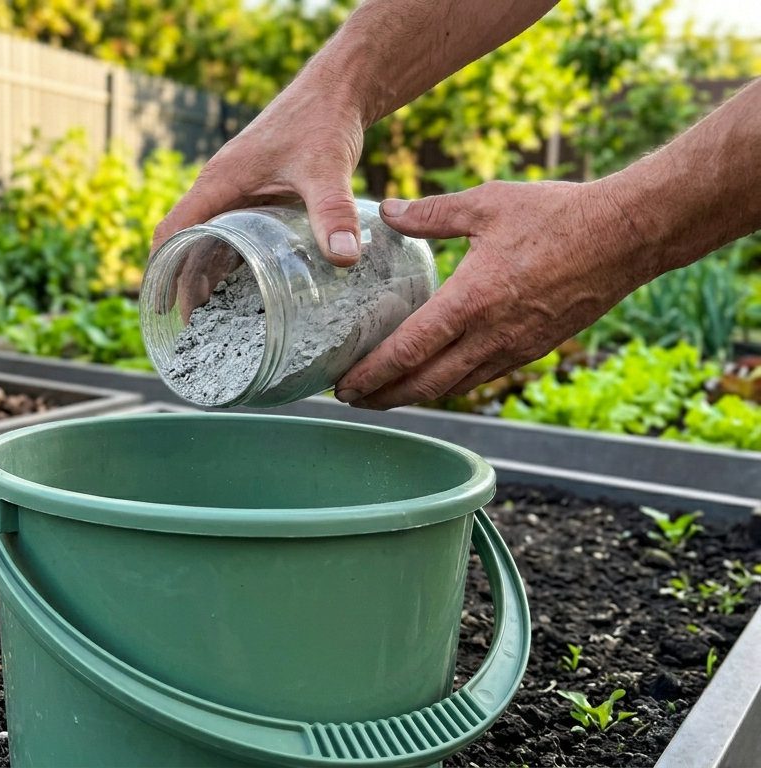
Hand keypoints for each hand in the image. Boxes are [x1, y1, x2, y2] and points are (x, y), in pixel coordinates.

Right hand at [152, 84, 368, 316]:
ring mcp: (238, 193)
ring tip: (209, 320)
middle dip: (181, 283)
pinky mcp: (258, 196)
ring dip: (203, 276)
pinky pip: (233, 236)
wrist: (338, 90)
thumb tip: (345, 259)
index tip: (159, 306)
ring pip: (207, 241)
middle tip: (188, 328)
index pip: (172, 231)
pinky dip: (230, 264)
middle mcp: (221, 190)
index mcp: (219, 183)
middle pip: (184, 243)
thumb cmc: (321, 120)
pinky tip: (242, 291)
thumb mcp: (325, 168)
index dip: (161, 269)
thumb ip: (332, 212)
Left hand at [334, 180, 657, 409]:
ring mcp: (516, 348)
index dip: (372, 375)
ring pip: (455, 387)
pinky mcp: (535, 349)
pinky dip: (450, 384)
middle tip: (348, 400)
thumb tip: (386, 210)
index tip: (342, 386)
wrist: (628, 234)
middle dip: (383, 397)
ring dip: (414, 397)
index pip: (409, 351)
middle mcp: (492, 335)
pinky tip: (433, 378)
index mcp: (472, 301)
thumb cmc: (558, 214)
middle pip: (426, 384)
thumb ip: (431, 213)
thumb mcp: (486, 204)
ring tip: (382, 396)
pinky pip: (482, 377)